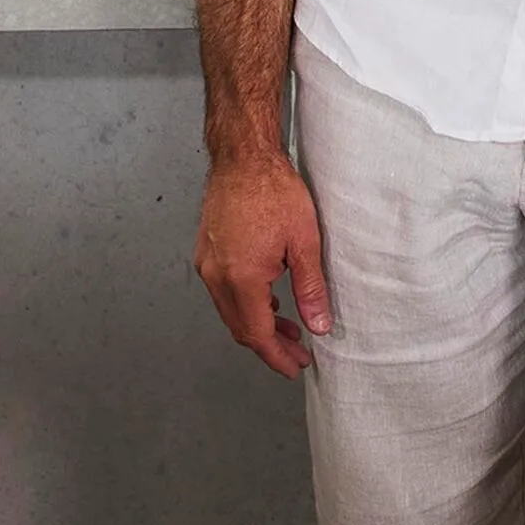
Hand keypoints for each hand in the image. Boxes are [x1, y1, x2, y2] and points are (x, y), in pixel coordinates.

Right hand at [194, 155, 330, 378]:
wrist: (243, 156)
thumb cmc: (273, 190)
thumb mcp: (304, 241)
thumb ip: (310, 288)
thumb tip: (318, 325)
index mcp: (241, 278)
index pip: (257, 334)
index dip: (277, 356)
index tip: (296, 367)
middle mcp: (217, 277)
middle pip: (241, 328)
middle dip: (270, 346)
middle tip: (297, 353)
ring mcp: (208, 265)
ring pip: (231, 311)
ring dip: (258, 325)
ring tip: (288, 329)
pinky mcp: (207, 253)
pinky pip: (224, 292)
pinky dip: (245, 305)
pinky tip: (268, 301)